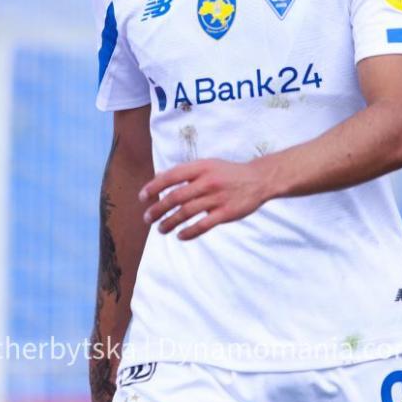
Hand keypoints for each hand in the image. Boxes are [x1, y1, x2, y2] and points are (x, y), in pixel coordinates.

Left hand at [138, 158, 270, 239]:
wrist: (258, 179)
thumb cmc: (228, 173)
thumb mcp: (207, 165)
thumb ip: (184, 172)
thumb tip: (158, 178)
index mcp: (200, 167)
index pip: (171, 177)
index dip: (154, 187)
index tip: (143, 197)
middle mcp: (207, 181)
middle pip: (175, 197)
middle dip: (158, 209)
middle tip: (147, 218)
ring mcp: (217, 198)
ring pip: (186, 213)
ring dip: (170, 223)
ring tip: (161, 229)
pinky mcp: (226, 213)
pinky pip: (203, 225)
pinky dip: (189, 232)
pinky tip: (180, 236)